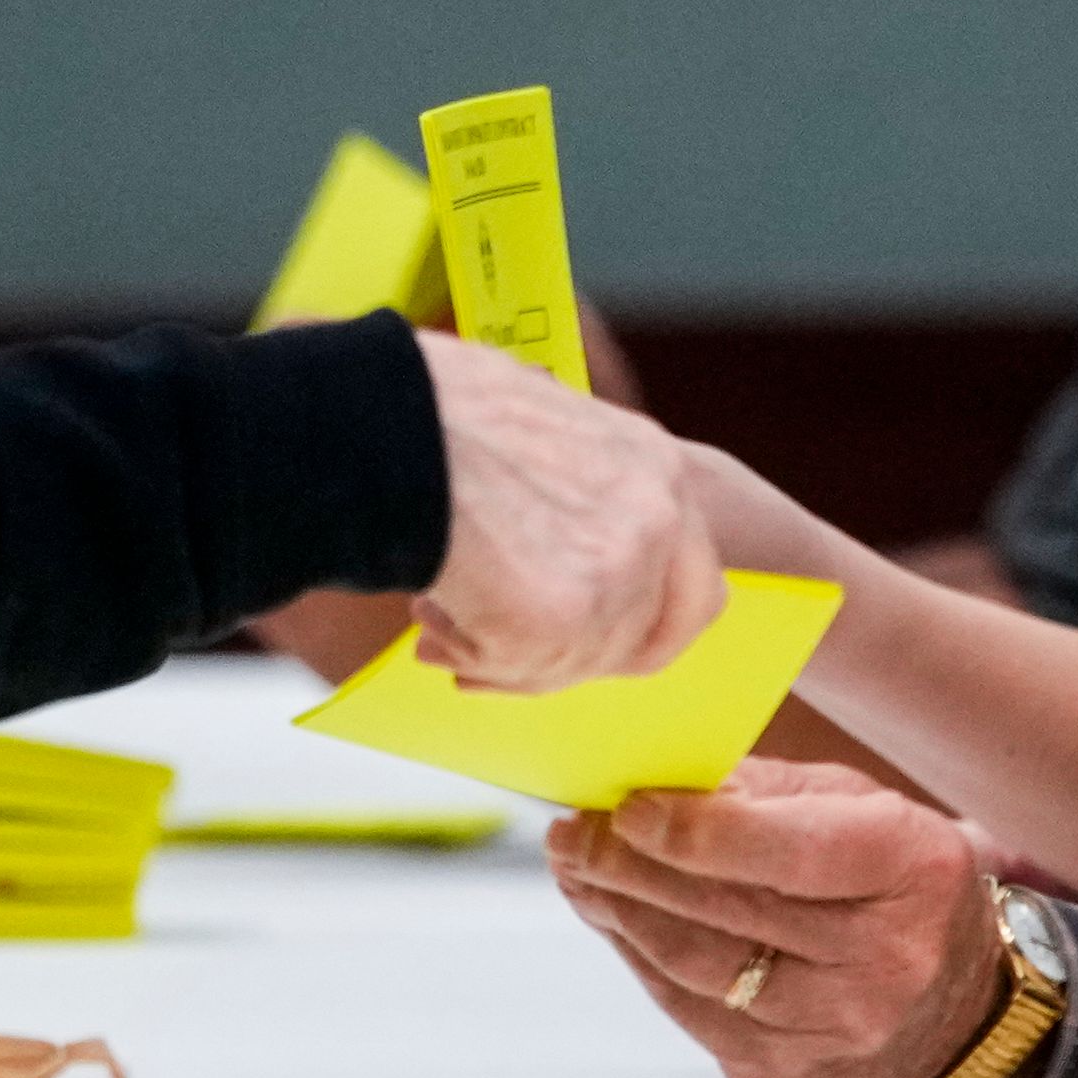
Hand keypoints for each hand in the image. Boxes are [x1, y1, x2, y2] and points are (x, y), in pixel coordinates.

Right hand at [413, 332, 722, 690]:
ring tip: (436, 616)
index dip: (641, 625)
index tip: (590, 641)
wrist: (384, 415)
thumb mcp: (542, 432)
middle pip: (646, 639)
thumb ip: (576, 499)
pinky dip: (472, 651)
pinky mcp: (566, 613)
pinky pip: (525, 667)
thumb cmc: (437, 410)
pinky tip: (430, 612)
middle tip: (505, 659)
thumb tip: (556, 558)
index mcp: (654, 463)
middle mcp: (657, 514)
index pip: (694, 580)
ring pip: (576, 659)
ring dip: (503, 649)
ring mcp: (620, 567)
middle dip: (573, 660)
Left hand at [550, 761, 1004, 1077]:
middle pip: (726, 912)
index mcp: (909, 870)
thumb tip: (658, 783)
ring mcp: (836, 1030)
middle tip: (573, 832)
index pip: (786, 851)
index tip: (625, 807)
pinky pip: (690, 1013)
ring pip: (694, 968)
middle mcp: (883, 960)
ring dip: (619, 913)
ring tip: (577, 868)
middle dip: (629, 867)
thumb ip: (767, 794)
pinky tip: (615, 919)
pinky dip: (641, 960)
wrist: (959, 1017)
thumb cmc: (898, 889)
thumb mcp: (863, 812)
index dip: (693, 831)